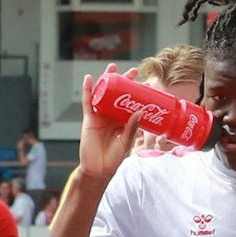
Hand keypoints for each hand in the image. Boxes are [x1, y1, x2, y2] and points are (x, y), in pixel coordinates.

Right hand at [77, 64, 143, 182]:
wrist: (98, 169)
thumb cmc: (113, 158)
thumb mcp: (126, 142)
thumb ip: (132, 128)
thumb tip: (140, 111)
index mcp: (123, 121)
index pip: (131, 102)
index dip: (138, 93)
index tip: (147, 83)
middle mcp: (112, 115)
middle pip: (118, 94)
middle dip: (124, 81)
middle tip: (133, 71)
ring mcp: (100, 116)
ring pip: (103, 94)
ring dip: (106, 79)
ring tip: (113, 67)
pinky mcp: (89, 119)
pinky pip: (87, 102)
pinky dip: (88, 90)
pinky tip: (89, 79)